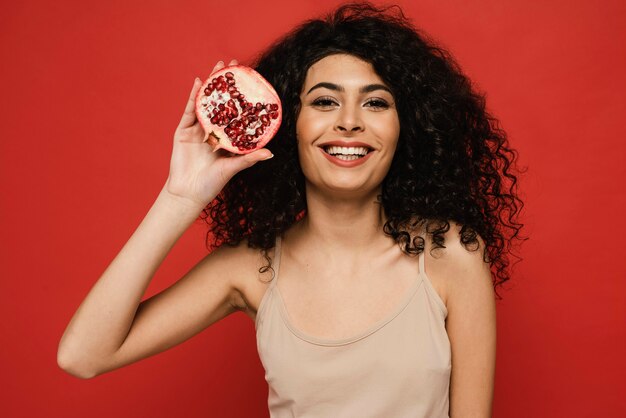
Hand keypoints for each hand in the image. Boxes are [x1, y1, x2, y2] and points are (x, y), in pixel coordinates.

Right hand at [164, 60, 272, 207]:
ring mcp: (198, 129)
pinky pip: (190, 110)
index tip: (251, 81)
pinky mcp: (183, 131)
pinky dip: (194, 96)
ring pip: (206, 102)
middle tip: (235, 65)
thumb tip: (270, 153)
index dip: (242, 98)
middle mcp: (214, 130)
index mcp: (227, 138)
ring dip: (211, 84)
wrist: (187, 193)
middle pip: (221, 102)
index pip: (237, 113)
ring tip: (218, 67)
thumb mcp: (233, 168)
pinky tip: (199, 82)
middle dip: (227, 84)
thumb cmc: (212, 183)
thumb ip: (249, 158)